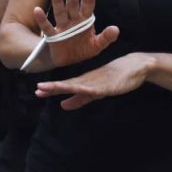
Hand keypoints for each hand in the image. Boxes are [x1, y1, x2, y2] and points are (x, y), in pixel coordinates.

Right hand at [34, 0, 118, 66]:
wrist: (68, 61)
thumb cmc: (83, 49)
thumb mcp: (97, 45)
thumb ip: (106, 38)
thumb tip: (116, 29)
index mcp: (85, 20)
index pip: (88, 2)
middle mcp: (73, 20)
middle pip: (73, 3)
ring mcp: (62, 27)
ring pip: (60, 11)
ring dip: (57, 0)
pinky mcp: (53, 36)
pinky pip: (47, 27)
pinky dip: (42, 19)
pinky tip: (37, 10)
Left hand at [34, 52, 153, 109]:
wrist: (134, 66)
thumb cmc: (113, 77)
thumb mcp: (94, 92)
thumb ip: (79, 99)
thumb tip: (62, 105)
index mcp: (83, 81)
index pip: (65, 85)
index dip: (51, 88)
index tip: (37, 91)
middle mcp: (88, 80)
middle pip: (68, 84)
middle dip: (53, 87)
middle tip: (38, 89)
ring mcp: (98, 81)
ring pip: (79, 85)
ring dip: (65, 86)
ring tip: (52, 87)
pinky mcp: (109, 85)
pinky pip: (97, 88)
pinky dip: (88, 90)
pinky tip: (79, 90)